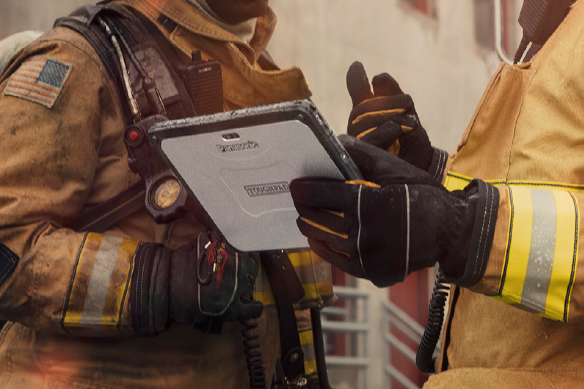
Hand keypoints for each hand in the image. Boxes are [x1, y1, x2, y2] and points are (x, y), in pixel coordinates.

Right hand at [131, 233, 262, 334]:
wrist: (167, 284)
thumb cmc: (182, 262)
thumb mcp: (204, 243)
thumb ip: (220, 241)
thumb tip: (230, 238)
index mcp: (233, 250)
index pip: (251, 256)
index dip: (246, 261)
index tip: (241, 265)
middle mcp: (239, 267)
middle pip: (252, 273)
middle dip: (245, 276)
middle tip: (234, 280)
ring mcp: (238, 287)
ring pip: (250, 289)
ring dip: (245, 291)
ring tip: (235, 293)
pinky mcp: (233, 308)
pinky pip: (253, 310)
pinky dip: (254, 309)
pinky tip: (252, 308)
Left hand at [290, 136, 497, 287]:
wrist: (448, 230)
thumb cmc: (422, 195)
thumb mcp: (394, 169)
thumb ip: (362, 155)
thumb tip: (337, 142)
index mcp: (366, 203)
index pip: (319, 195)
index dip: (302, 190)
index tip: (295, 186)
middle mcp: (362, 233)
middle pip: (315, 220)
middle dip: (303, 208)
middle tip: (300, 200)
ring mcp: (365, 256)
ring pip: (322, 241)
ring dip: (310, 227)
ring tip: (307, 217)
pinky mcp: (370, 272)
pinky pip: (336, 261)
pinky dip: (324, 248)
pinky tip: (320, 239)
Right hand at [346, 61, 433, 171]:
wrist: (420, 169)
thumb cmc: (411, 143)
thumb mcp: (408, 113)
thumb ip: (393, 94)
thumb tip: (378, 77)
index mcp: (367, 113)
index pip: (357, 91)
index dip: (356, 79)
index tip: (358, 66)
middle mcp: (357, 127)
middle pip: (364, 106)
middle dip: (389, 102)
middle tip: (408, 107)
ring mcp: (355, 142)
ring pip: (365, 118)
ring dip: (392, 116)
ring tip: (408, 125)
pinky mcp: (359, 156)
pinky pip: (369, 136)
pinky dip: (387, 130)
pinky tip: (398, 130)